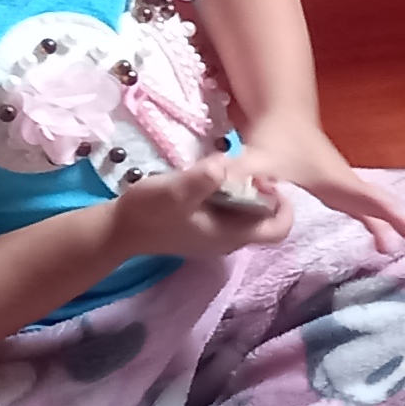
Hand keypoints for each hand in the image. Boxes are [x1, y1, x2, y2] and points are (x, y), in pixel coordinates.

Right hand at [110, 158, 298, 260]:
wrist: (120, 229)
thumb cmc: (150, 211)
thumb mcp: (175, 191)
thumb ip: (202, 180)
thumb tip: (224, 165)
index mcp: (232, 235)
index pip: (279, 229)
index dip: (285, 206)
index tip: (269, 180)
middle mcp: (229, 240)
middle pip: (265, 220)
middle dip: (265, 195)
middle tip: (249, 169)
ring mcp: (215, 236)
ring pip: (246, 215)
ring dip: (246, 193)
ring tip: (232, 170)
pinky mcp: (202, 228)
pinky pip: (228, 213)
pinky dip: (230, 196)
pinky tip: (213, 178)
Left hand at [229, 123, 404, 261]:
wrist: (281, 113)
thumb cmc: (274, 134)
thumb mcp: (256, 156)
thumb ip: (243, 171)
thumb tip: (232, 183)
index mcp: (341, 182)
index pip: (380, 205)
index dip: (403, 225)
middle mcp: (349, 183)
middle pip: (386, 207)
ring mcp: (344, 184)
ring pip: (376, 208)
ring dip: (390, 227)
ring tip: (396, 254)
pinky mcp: (336, 186)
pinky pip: (362, 208)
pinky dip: (374, 222)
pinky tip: (377, 240)